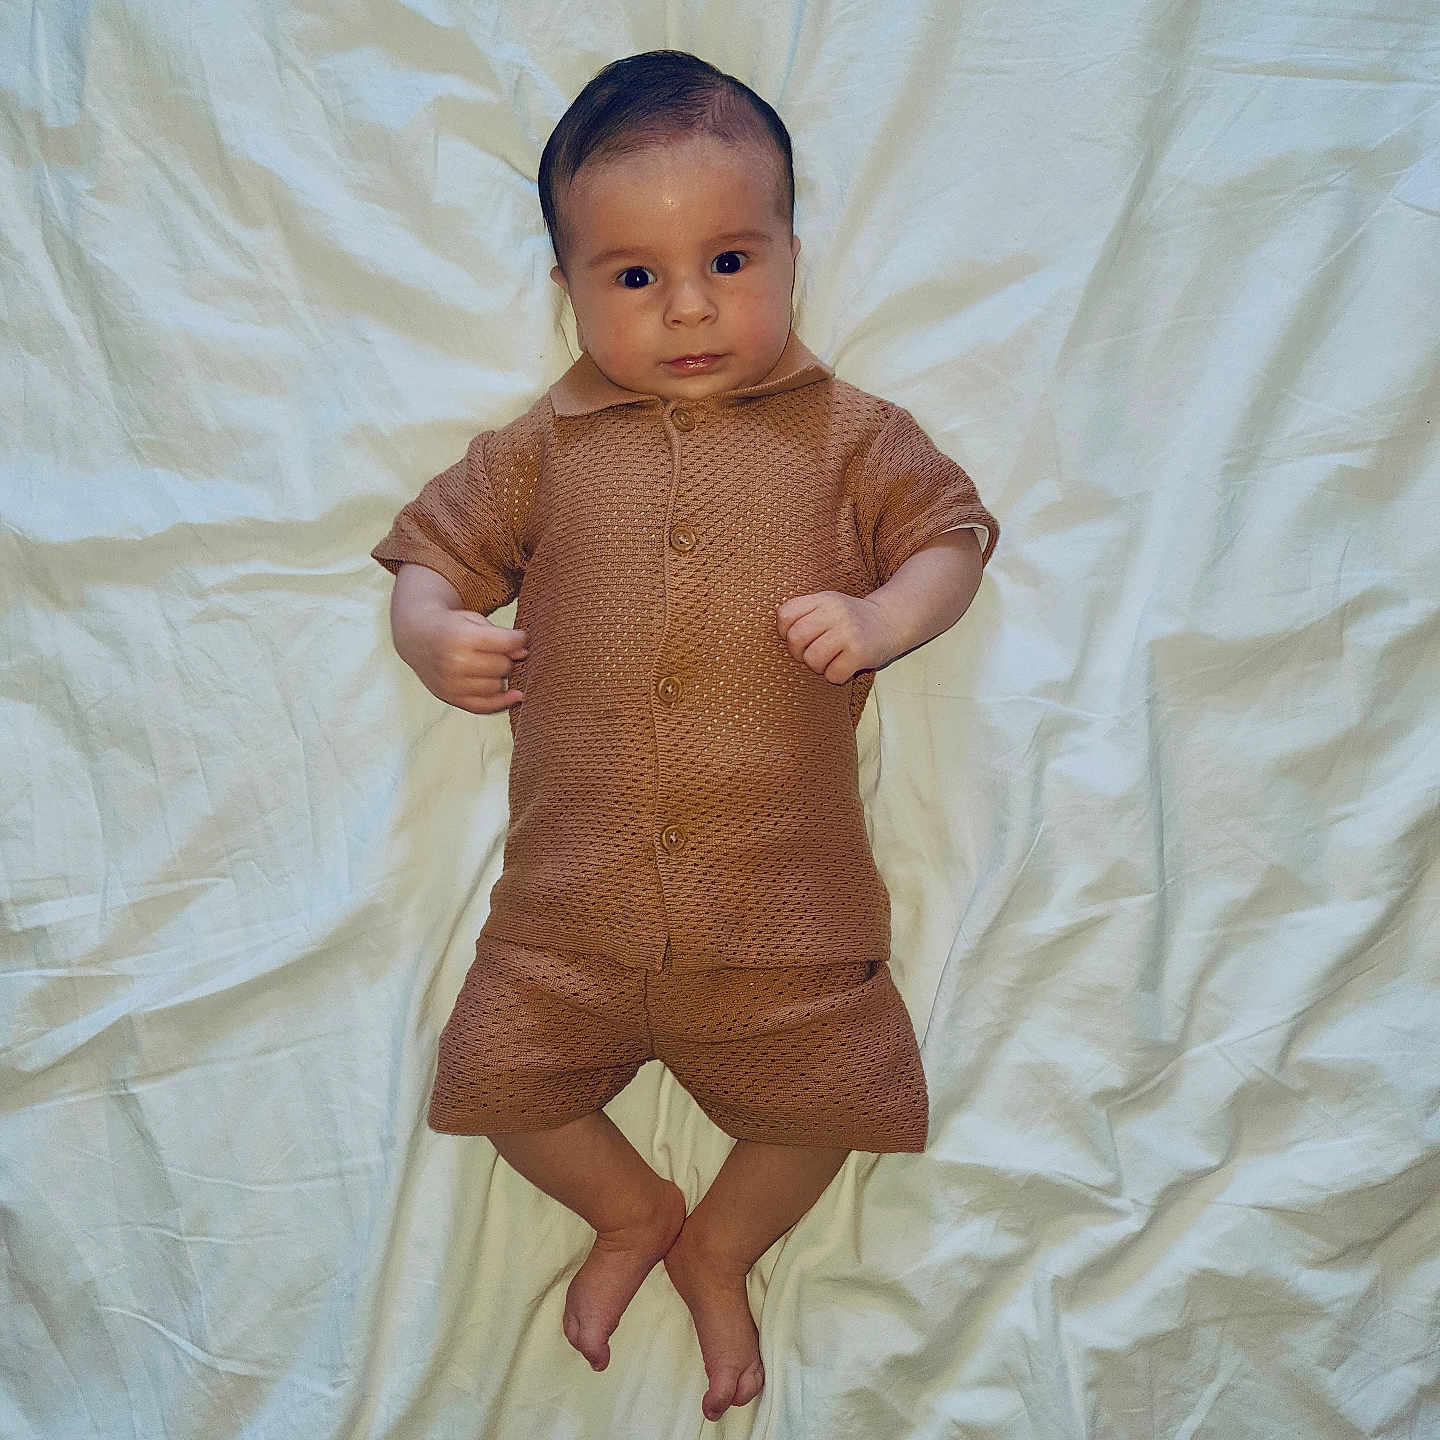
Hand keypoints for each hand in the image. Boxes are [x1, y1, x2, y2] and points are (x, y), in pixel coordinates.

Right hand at [397, 607, 528, 713]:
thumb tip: (523, 653)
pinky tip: (515, 695)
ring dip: (500, 677)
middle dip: (506, 658)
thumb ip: (500, 635)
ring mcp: (451, 683)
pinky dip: (502, 702)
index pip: (505, 642)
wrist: (416, 637)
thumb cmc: (450, 626)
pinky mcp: (450, 697)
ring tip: (490, 664)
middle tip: (499, 651)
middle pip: (502, 666)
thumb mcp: (474, 621)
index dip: (519, 639)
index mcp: (461, 637)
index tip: (521, 637)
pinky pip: (483, 706)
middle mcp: (454, 663)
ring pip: (496, 686)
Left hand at [776, 590, 899, 683]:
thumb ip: (805, 613)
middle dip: (798, 653)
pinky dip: (835, 676)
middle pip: (795, 639)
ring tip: (829, 660)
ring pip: (812, 659)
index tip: (798, 638)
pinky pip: (833, 674)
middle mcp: (835, 612)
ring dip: (817, 667)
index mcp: (823, 599)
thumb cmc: (852, 619)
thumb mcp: (829, 605)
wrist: (891, 621)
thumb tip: (781, 635)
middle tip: (811, 654)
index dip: (784, 632)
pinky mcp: (860, 652)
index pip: (785, 614)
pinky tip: (844, 667)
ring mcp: (849, 632)